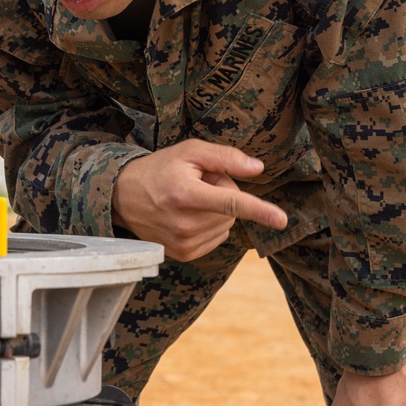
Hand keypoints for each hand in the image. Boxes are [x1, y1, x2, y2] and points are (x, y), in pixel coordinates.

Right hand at [111, 140, 287, 260]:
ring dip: (216, 211)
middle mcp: (184, 223)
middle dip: (222, 194)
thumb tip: (258, 169)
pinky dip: (210, 225)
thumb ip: (224, 157)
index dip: (259, 210)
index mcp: (185, 194)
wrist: (123, 197)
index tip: (281, 220)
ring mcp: (183, 243)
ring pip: (226, 225)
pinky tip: (188, 215)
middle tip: (196, 185)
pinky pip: (217, 238)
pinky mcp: (184, 254)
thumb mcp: (189, 152)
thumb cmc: (160, 169)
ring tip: (188, 200)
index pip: (230, 203)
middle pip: (231, 211)